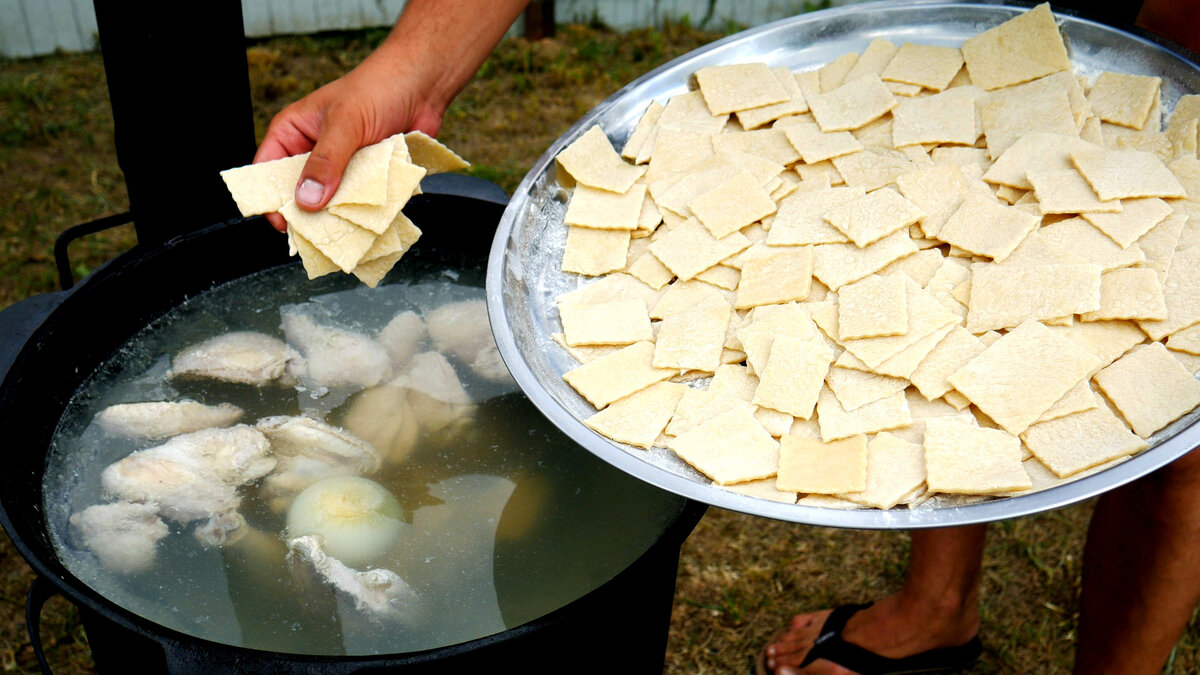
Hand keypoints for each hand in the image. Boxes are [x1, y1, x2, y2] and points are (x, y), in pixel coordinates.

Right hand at [253, 48, 445, 231]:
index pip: (267, 170)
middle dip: (307, 213)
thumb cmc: (379, 88)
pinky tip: (368, 221)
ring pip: (330, 202)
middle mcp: (313, 152)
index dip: (269, 197)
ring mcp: (340, 166)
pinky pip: (357, 201)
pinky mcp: (366, 176)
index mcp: (293, 132)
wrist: (423, 85)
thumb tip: (307, 199)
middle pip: (298, 193)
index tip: (282, 223)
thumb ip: (326, 161)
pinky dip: (361, 211)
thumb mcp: (345, 123)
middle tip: (318, 233)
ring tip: (345, 230)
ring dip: (338, 215)